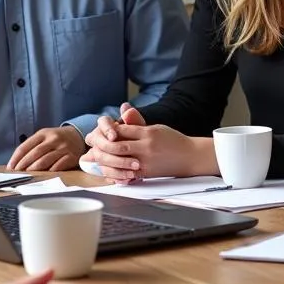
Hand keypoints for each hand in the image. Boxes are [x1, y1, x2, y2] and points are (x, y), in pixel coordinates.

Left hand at [8, 125, 84, 172]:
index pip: (26, 146)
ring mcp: (63, 147)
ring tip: (29, 174)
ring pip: (46, 159)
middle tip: (18, 172)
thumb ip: (33, 147)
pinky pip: (60, 165)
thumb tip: (17, 163)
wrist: (78, 136)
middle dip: (24, 164)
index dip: (16, 157)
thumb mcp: (44, 137)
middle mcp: (53, 139)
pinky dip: (51, 171)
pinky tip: (45, 175)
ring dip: (35, 168)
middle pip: (35, 153)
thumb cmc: (56, 139)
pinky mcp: (72, 156)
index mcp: (43, 133)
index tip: (10, 167)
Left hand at [83, 105, 213, 180]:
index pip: (122, 129)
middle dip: (102, 145)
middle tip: (93, 144)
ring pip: (119, 160)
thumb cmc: (173, 140)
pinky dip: (115, 172)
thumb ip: (138, 122)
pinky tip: (108, 169)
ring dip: (105, 159)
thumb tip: (124, 109)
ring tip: (97, 156)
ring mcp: (146, 161)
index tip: (101, 130)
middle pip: (117, 145)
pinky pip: (126, 173)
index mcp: (148, 133)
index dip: (108, 130)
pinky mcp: (147, 173)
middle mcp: (146, 147)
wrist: (190, 156)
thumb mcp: (156, 127)